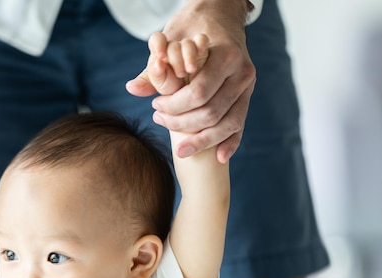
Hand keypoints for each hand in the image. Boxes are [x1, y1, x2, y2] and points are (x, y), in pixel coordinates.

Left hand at [126, 0, 255, 162]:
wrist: (221, 15)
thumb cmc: (191, 28)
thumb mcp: (171, 40)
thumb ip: (154, 68)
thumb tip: (132, 88)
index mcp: (226, 56)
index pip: (199, 93)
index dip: (174, 107)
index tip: (155, 106)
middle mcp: (242, 72)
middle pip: (212, 112)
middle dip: (183, 124)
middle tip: (159, 120)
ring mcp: (248, 87)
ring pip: (228, 124)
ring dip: (203, 140)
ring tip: (180, 149)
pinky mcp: (247, 97)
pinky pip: (240, 125)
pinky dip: (230, 143)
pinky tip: (218, 157)